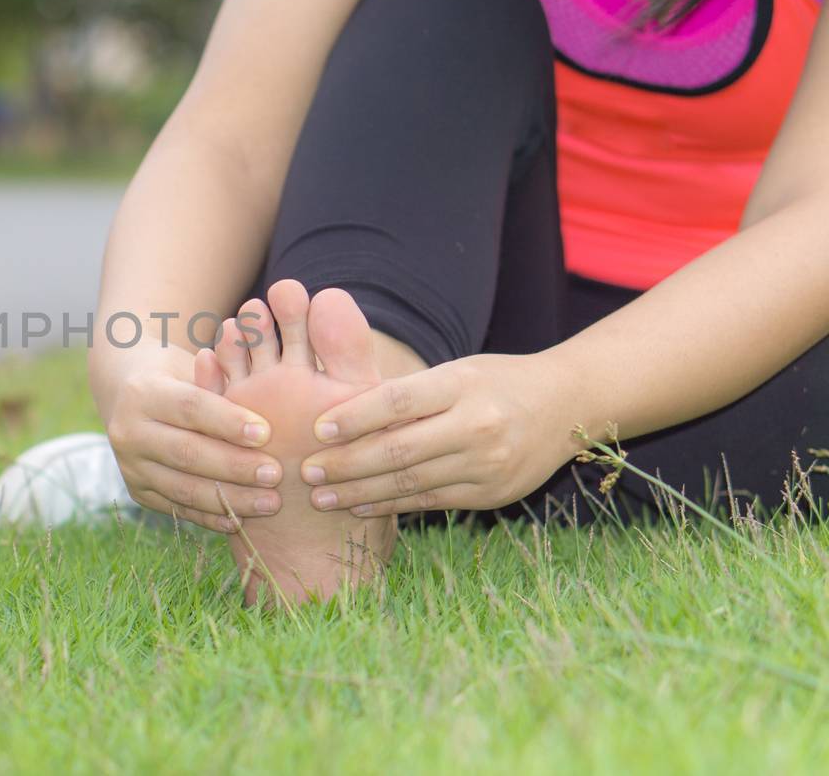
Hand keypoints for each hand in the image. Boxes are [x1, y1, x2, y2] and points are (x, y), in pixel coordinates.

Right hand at [99, 348, 286, 532]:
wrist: (133, 400)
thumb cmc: (182, 379)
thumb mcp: (197, 370)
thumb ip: (222, 381)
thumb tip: (258, 382)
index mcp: (143, 392)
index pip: (189, 408)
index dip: (228, 422)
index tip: (267, 433)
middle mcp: (128, 431)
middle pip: (186, 452)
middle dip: (235, 466)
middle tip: (275, 473)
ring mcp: (130, 466)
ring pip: (183, 488)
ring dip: (230, 499)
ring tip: (270, 502)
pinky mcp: (137, 492)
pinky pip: (178, 508)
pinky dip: (211, 517)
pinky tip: (243, 520)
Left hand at [298, 353, 579, 515]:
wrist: (569, 405)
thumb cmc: (496, 381)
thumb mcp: (456, 370)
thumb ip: (407, 391)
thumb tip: (337, 410)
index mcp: (462, 384)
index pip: (396, 401)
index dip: (353, 417)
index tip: (316, 428)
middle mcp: (477, 425)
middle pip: (398, 449)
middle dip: (346, 464)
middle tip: (306, 471)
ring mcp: (487, 464)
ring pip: (410, 481)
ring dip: (359, 492)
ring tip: (321, 496)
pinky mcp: (491, 494)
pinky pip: (430, 500)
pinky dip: (391, 504)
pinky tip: (359, 504)